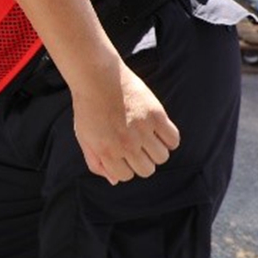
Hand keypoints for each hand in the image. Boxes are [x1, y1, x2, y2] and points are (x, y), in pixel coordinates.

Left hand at [70, 61, 179, 184]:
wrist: (96, 76)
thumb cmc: (89, 107)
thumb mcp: (84, 137)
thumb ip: (97, 162)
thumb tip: (115, 181)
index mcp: (107, 152)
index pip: (126, 176)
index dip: (125, 166)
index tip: (123, 153)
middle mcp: (126, 145)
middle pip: (147, 170)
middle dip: (142, 160)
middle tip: (136, 144)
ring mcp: (142, 131)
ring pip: (162, 157)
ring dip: (156, 150)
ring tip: (148, 136)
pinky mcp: (156, 116)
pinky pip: (173, 139)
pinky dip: (169, 138)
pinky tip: (159, 130)